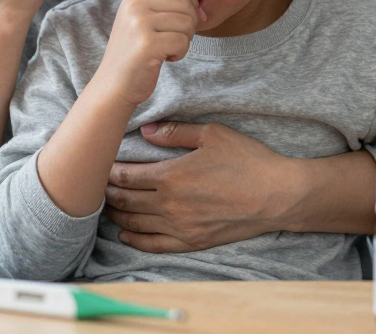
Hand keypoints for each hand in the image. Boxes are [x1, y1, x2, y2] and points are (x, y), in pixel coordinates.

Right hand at [93, 0, 200, 106]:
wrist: (113, 86)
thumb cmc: (134, 55)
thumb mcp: (141, 23)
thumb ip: (164, 8)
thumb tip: (201, 7)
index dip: (190, 4)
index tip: (189, 23)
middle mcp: (135, 6)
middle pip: (184, 4)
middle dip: (190, 24)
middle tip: (176, 40)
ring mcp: (140, 24)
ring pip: (187, 22)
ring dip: (185, 40)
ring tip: (168, 50)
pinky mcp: (148, 44)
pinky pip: (183, 41)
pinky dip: (180, 53)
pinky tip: (165, 59)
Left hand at [103, 121, 297, 252]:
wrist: (277, 195)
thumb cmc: (247, 160)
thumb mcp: (211, 135)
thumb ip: (174, 132)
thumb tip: (145, 130)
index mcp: (172, 176)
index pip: (128, 176)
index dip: (110, 172)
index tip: (101, 166)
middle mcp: (170, 205)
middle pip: (126, 200)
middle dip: (109, 193)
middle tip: (98, 185)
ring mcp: (180, 227)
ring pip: (136, 223)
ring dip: (117, 214)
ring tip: (107, 206)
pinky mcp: (192, 242)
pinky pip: (154, 245)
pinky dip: (135, 240)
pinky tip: (126, 234)